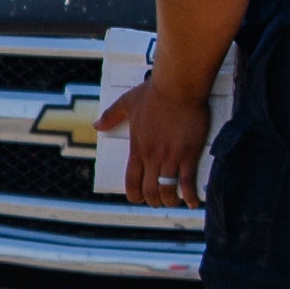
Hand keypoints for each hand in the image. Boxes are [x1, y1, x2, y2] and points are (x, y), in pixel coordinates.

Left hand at [98, 75, 212, 206]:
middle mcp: (152, 156)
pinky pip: (188, 181)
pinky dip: (190, 196)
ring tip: (174, 203)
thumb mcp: (126, 103)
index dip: (134, 194)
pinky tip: (193, 202)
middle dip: (153, 201)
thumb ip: (111, 116)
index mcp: (137, 147)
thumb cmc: (154, 92)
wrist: (178, 85)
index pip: (131, 180)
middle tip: (159, 202)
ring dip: (170, 201)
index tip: (138, 198)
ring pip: (167, 190)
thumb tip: (97, 126)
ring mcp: (170, 156)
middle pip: (149, 190)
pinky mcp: (189, 153)